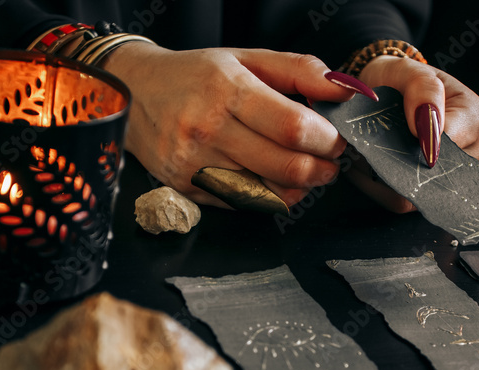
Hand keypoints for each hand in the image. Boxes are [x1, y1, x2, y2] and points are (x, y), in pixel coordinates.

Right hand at [102, 43, 353, 207]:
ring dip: (297, 189)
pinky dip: (267, 198)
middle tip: (329, 163)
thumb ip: (299, 71)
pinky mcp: (186, 188)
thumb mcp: (245, 58)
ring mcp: (194, 163)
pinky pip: (242, 203)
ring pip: (267, 193)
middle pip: (285, 166)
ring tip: (303, 172)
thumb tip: (347, 90)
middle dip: (320, 170)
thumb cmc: (194, 75)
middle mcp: (208, 128)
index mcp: (227, 88)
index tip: (336, 140)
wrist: (131, 92)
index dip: (326, 140)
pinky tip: (272, 182)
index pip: (293, 127)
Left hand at [348, 56, 478, 212]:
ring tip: (369, 154)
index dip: (414, 148)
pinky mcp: (431, 193)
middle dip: (397, 164)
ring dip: (385, 178)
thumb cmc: (398, 79)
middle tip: (370, 145)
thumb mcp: (407, 71)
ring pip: (417, 196)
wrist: (383, 90)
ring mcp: (455, 177)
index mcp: (476, 119)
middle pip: (434, 177)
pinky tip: (370, 167)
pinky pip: (404, 202)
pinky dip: (380, 187)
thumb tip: (427, 134)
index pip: (447, 149)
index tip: (384, 136)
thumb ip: (423, 91)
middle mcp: (475, 153)